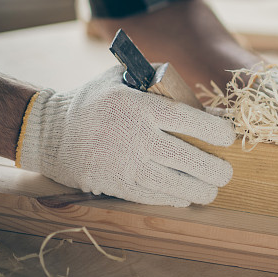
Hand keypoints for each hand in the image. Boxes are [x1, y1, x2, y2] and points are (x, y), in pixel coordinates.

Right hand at [17, 65, 235, 206]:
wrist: (48, 132)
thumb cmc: (92, 101)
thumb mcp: (120, 78)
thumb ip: (156, 80)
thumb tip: (196, 97)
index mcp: (139, 107)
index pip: (187, 119)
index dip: (214, 130)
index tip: (229, 136)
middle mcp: (136, 137)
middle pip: (187, 158)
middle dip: (214, 169)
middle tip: (226, 173)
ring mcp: (126, 164)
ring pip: (174, 184)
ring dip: (200, 190)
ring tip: (212, 190)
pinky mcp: (116, 185)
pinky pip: (154, 196)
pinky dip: (174, 198)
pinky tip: (187, 197)